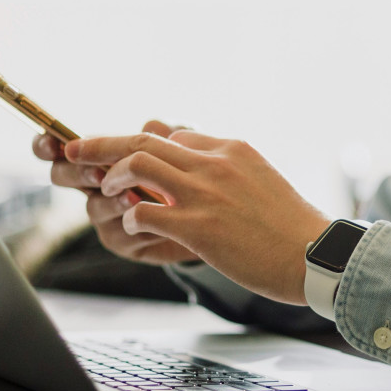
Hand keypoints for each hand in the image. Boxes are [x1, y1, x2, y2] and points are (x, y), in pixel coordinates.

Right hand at [32, 120, 198, 266]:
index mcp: (100, 156)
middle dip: (76, 173)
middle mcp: (96, 185)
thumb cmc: (191, 174)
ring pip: (93, 207)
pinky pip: (119, 234)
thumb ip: (168, 132)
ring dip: (111, 202)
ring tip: (133, 197)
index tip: (52, 143)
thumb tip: (151, 125)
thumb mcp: (185, 146)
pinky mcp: (123, 240)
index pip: (60, 147)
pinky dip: (137, 225)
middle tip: (98, 173)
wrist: (210, 215)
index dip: (47, 144)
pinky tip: (157, 220)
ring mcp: (106, 214)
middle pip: (63, 176)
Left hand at [63, 129, 330, 303]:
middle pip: (144, 138)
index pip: (175, 134)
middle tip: (74, 149)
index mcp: (232, 150)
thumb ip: (229, 171)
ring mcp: (205, 193)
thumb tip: (202, 172)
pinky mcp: (199, 227)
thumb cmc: (293, 229)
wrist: (315, 256)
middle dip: (101, 142)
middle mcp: (215, 163)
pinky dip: (131, 218)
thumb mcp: (262, 182)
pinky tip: (135, 227)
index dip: (143, 145)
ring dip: (112, 178)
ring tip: (108, 193)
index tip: (125, 157)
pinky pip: (144, 211)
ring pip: (137, 165)